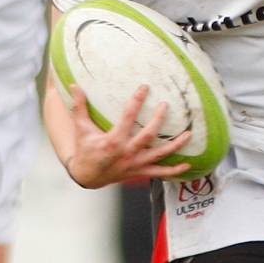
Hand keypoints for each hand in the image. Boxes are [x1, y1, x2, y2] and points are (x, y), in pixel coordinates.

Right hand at [63, 84, 192, 188]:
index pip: (128, 117)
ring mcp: (135, 164)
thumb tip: (74, 85)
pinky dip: (174, 171)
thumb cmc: (85, 150)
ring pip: (159, 154)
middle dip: (159, 119)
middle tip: (166, 104)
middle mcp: (127, 153)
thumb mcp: (81, 128)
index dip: (137, 100)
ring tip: (189, 134)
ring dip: (176, 145)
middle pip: (148, 135)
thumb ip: (79, 107)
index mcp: (113, 141)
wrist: (87, 176)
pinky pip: (160, 173)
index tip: (145, 87)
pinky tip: (187, 165)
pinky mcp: (139, 172)